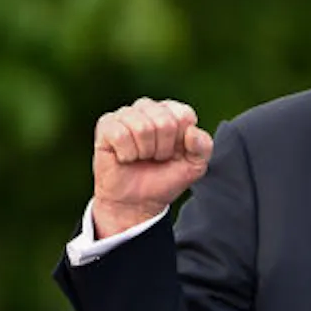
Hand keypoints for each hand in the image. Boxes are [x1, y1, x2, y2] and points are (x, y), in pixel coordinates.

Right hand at [91, 99, 213, 236]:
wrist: (137, 203)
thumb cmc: (164, 179)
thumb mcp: (194, 166)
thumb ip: (203, 147)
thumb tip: (191, 131)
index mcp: (171, 112)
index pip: (184, 115)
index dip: (181, 142)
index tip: (175, 153)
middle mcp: (148, 108)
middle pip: (164, 122)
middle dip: (163, 149)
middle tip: (156, 158)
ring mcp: (125, 114)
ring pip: (142, 127)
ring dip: (144, 152)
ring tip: (141, 158)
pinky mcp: (106, 125)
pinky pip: (120, 135)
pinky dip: (126, 154)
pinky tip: (125, 157)